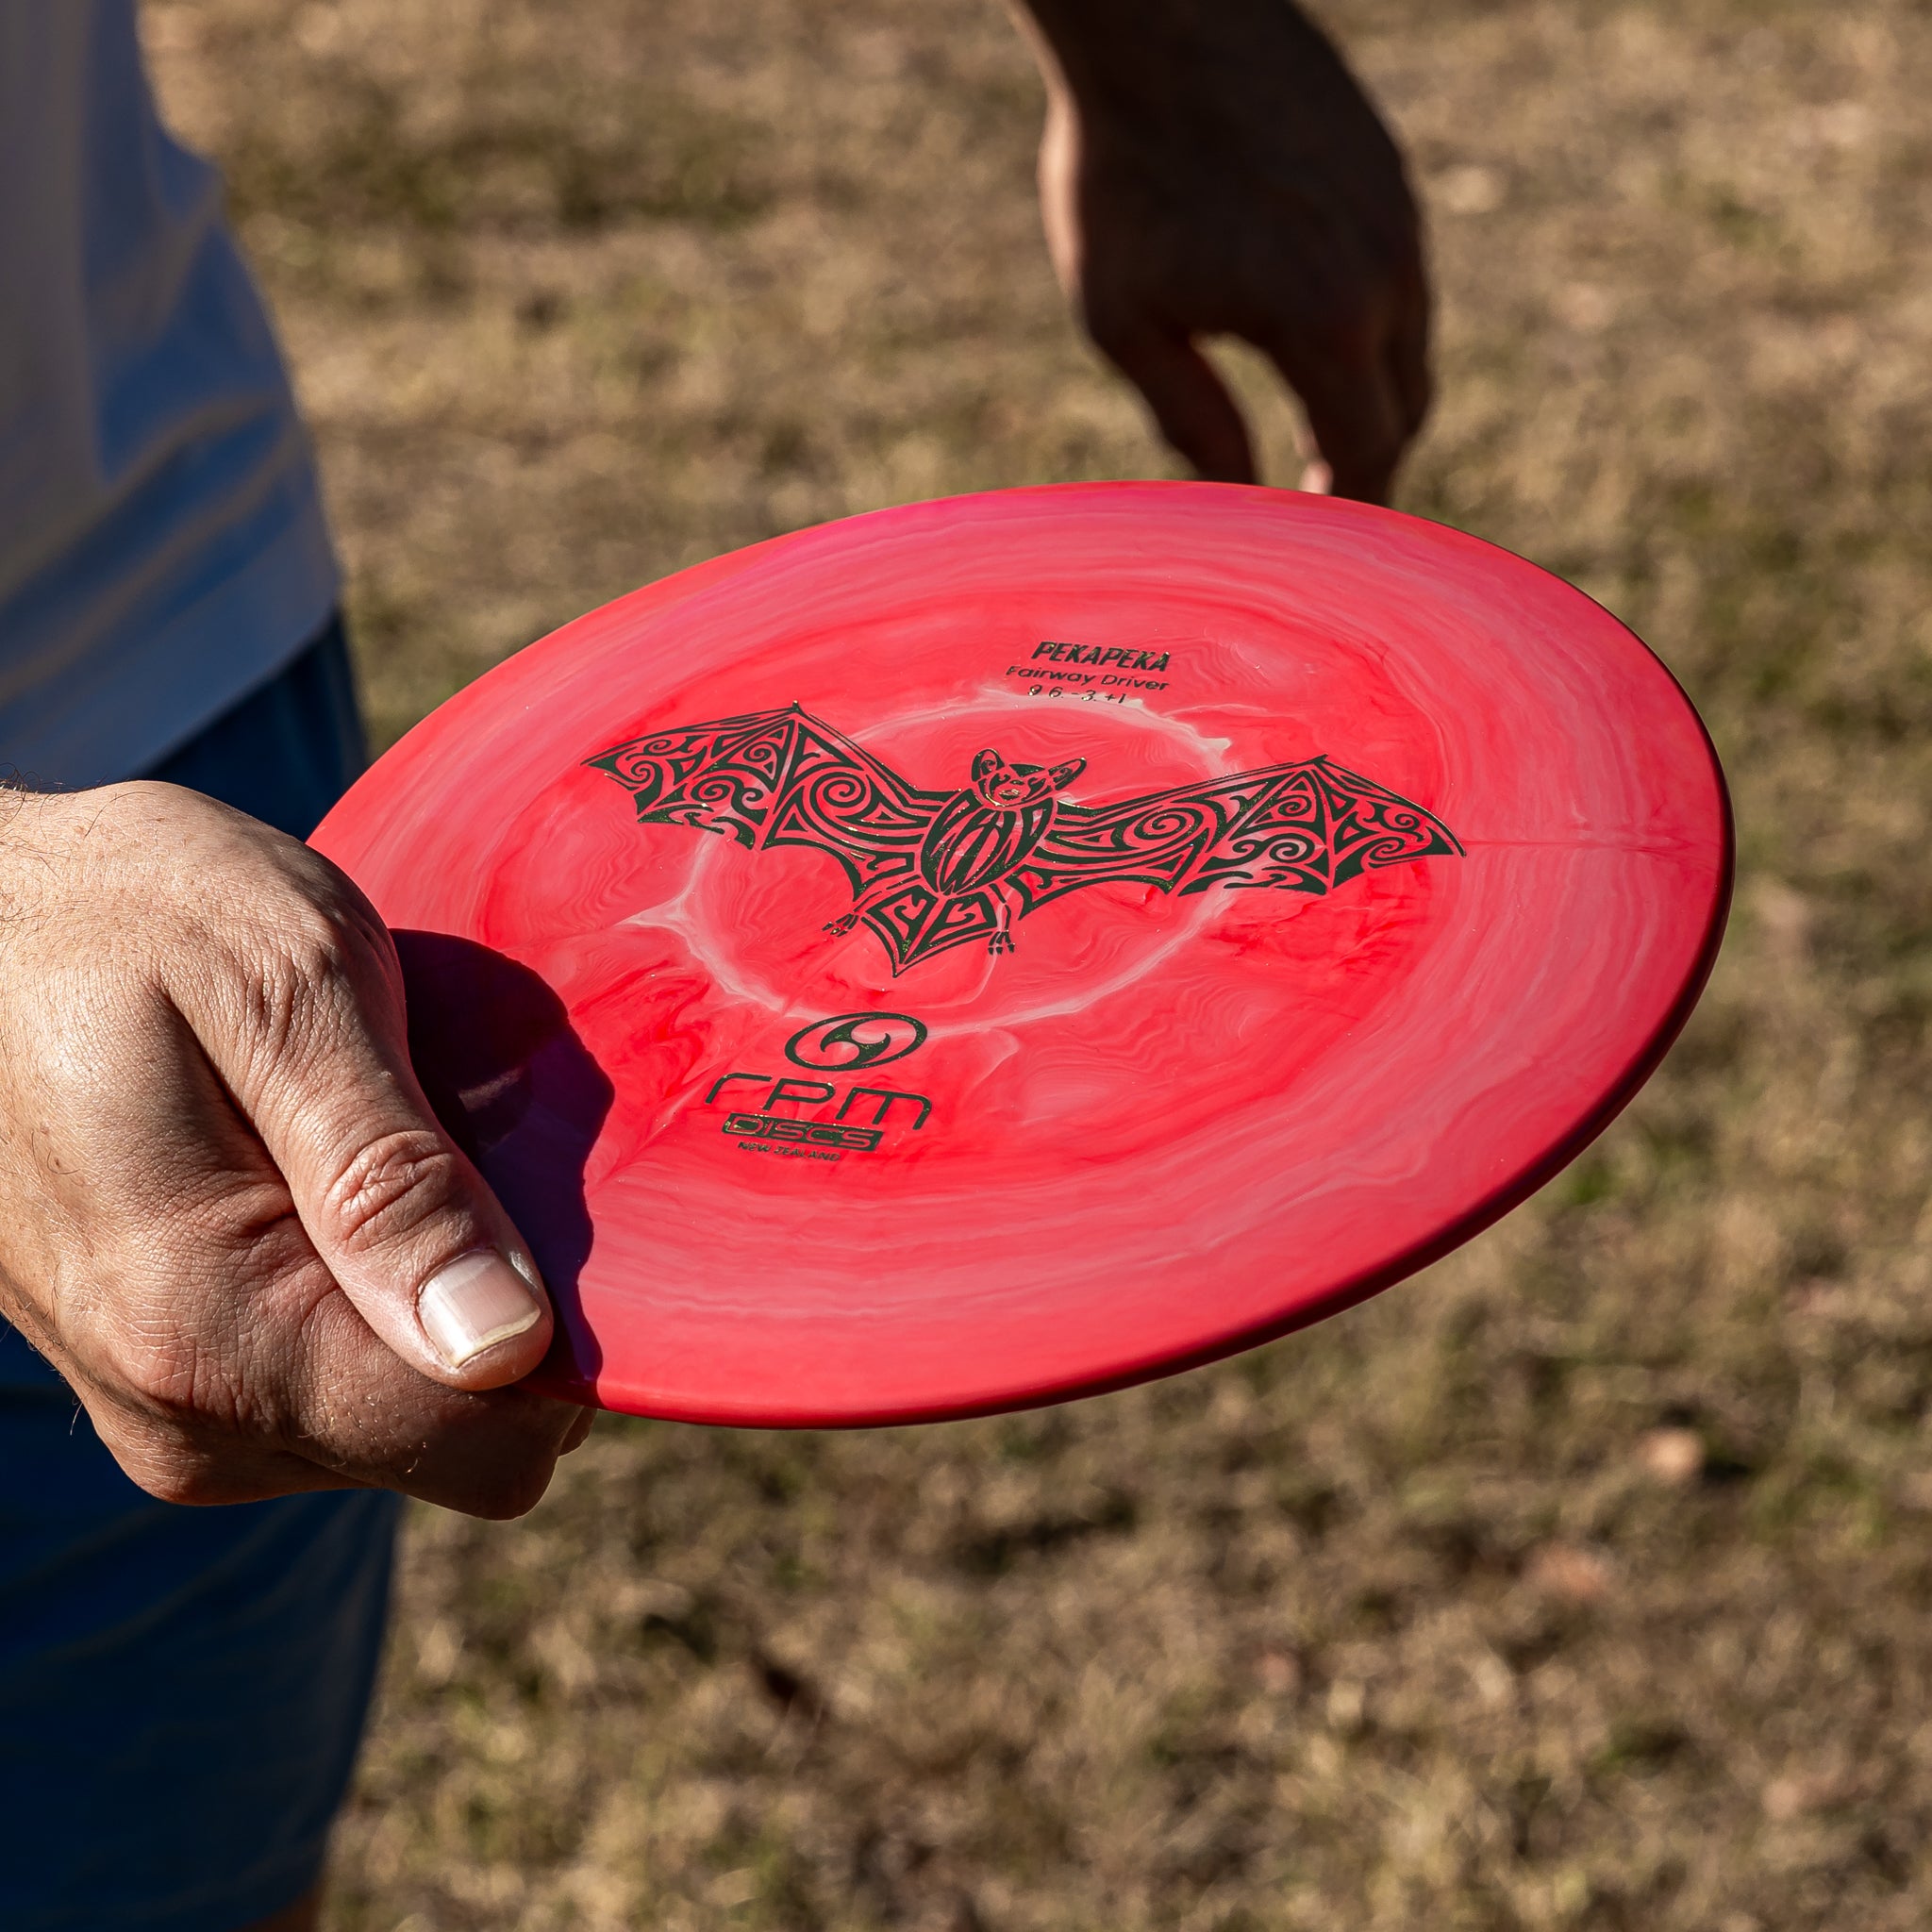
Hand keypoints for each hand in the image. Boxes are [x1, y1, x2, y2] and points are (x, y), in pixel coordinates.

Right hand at [0, 783, 590, 1515]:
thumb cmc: (130, 914)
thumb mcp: (289, 992)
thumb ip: (392, 1179)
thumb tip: (502, 1345)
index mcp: (210, 1331)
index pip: (479, 1446)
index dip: (558, 1344)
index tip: (546, 1209)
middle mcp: (187, 1415)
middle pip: (454, 1443)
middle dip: (496, 1306)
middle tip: (452, 1142)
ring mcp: (173, 1411)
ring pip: (406, 1423)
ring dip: (433, 1291)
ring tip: (373, 1141)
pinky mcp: (174, 1383)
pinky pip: (338, 1385)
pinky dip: (373, 1292)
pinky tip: (333, 1173)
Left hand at [1015, 0, 1430, 501]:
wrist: (1158, 21)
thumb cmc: (1122, 174)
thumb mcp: (1127, 319)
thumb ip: (1187, 418)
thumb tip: (1232, 500)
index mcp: (1326, 322)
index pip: (1368, 455)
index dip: (1348, 514)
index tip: (1320, 553)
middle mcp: (1386, 271)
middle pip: (1404, 408)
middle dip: (1365, 464)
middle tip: (1316, 509)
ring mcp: (1397, 215)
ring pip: (1408, 343)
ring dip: (1367, 396)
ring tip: (1311, 434)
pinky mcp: (1387, 173)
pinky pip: (1397, 280)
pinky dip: (1368, 330)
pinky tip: (1309, 339)